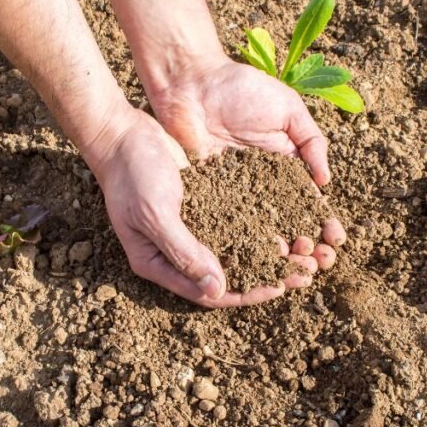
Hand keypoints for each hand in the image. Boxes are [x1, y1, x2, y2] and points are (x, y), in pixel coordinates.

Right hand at [87, 107, 314, 307]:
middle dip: (266, 275)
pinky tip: (286, 222)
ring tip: (304, 250)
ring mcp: (189, 229)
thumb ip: (184, 252)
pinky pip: (233, 223)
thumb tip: (218, 289)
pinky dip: (259, 226)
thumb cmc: (131, 174)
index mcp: (157, 264)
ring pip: (235, 250)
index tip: (278, 287)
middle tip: (304, 272)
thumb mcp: (155, 214)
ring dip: (269, 252)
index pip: (206, 293)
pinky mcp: (201, 206)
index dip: (243, 293)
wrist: (122, 133)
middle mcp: (174, 252)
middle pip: (226, 276)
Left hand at [147, 56, 346, 267]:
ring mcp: (234, 193)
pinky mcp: (206, 196)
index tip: (335, 241)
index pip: (308, 202)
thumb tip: (325, 182)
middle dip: (305, 248)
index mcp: (285, 165)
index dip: (323, 224)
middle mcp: (261, 185)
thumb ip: (311, 142)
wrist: (191, 83)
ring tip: (291, 271)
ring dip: (277, 254)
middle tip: (317, 265)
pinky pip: (226, 225)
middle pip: (287, 225)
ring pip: (259, 232)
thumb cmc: (240, 88)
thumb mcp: (288, 108)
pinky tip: (254, 262)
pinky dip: (240, 245)